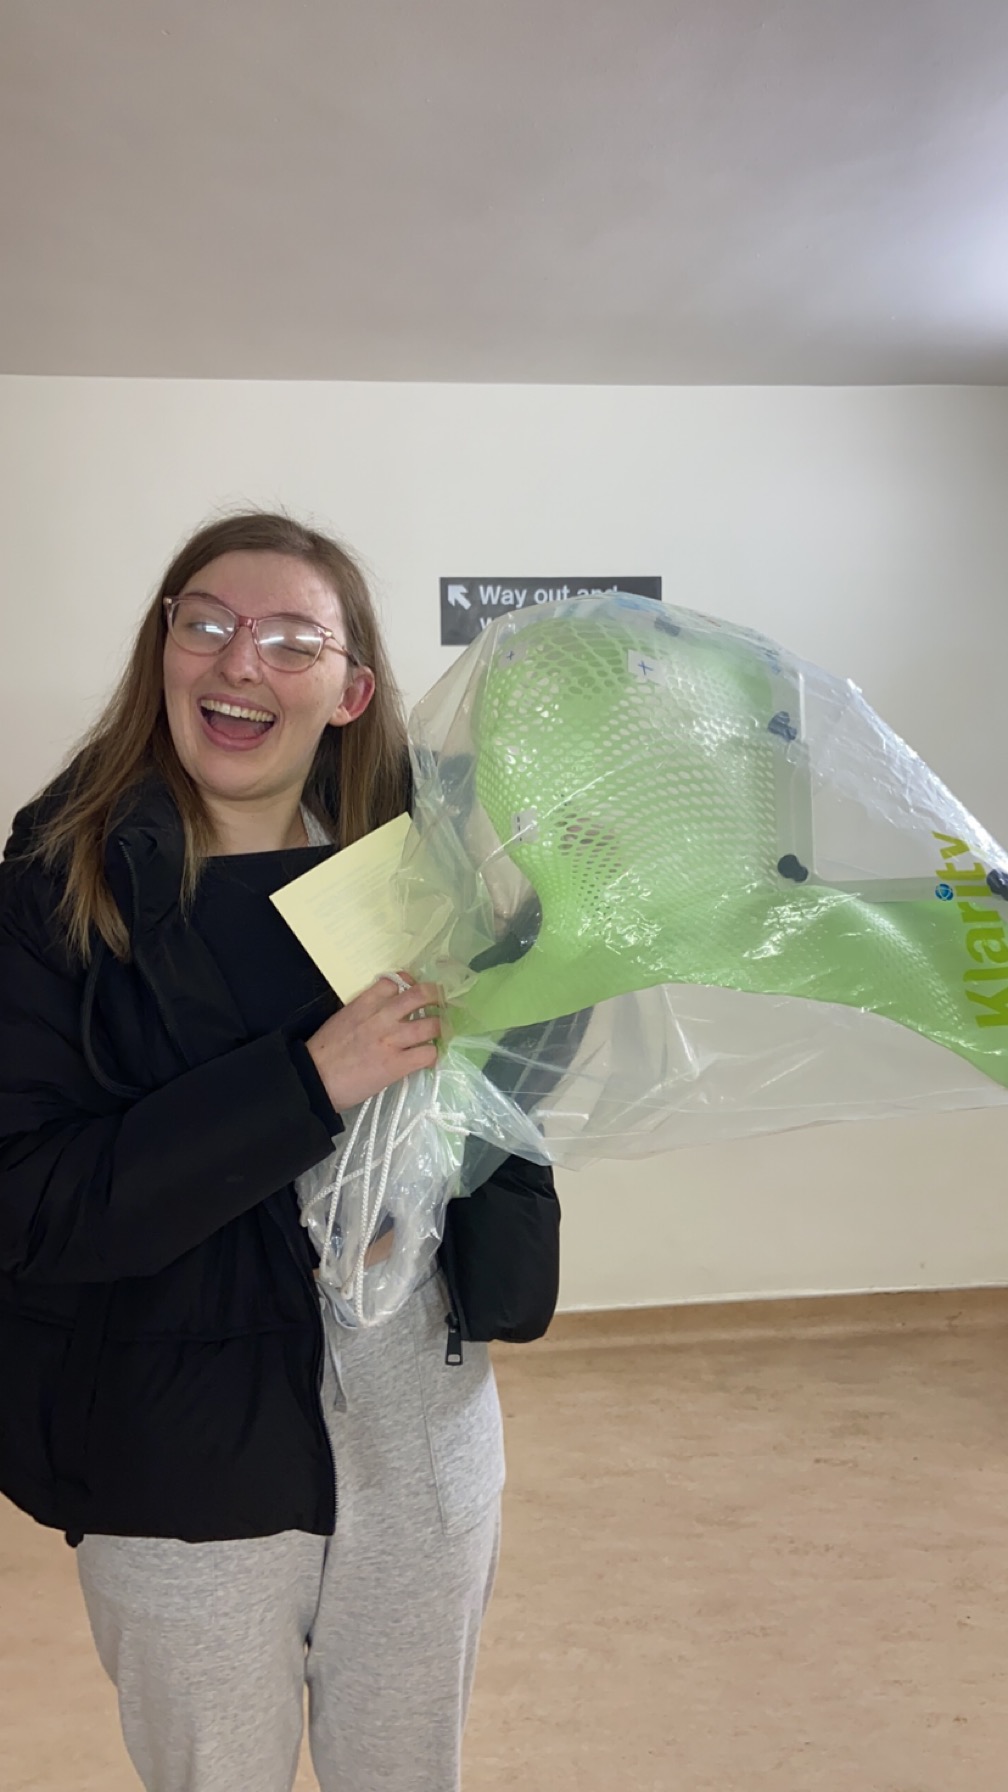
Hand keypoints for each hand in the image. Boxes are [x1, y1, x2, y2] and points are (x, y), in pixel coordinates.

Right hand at [305, 975, 440, 1112]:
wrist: (314, 1079)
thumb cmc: (323, 1052)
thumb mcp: (342, 1019)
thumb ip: (364, 1013)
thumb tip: (384, 1014)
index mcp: (364, 1004)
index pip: (394, 982)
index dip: (409, 984)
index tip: (414, 990)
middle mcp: (382, 1018)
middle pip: (419, 996)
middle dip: (435, 996)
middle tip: (440, 1004)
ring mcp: (392, 1041)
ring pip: (431, 1025)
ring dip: (440, 1027)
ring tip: (440, 1032)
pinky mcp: (397, 1065)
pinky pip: (427, 1054)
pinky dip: (433, 1055)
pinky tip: (429, 1058)